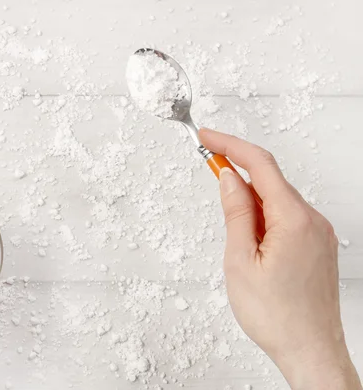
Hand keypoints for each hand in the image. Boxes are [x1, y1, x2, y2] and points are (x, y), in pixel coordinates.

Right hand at [200, 129, 361, 389]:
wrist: (310, 350)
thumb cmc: (277, 315)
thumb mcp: (240, 260)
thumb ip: (236, 213)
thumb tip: (229, 179)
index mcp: (294, 219)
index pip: (260, 165)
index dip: (230, 145)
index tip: (207, 137)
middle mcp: (312, 220)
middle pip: (270, 180)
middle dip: (237, 171)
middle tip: (208, 166)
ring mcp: (319, 234)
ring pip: (278, 200)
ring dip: (249, 200)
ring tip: (231, 233)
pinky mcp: (318, 246)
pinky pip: (287, 218)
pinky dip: (263, 216)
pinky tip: (250, 238)